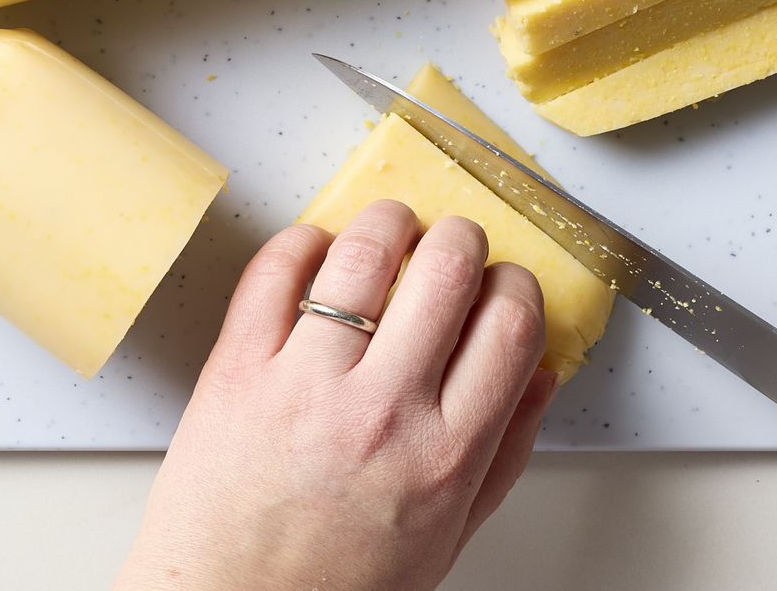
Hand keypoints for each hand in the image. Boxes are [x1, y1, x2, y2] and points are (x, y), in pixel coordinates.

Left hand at [114, 200, 556, 590]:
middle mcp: (383, 411)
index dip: (515, 284)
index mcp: (445, 453)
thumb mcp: (447, 536)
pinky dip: (301, 243)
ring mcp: (305, 384)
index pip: (511, 323)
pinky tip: (314, 252)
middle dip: (461, 239)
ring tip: (389, 229)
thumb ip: (504, 453)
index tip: (502, 284)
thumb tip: (540, 375)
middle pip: (449, 269)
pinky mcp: (236, 368)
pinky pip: (274, 271)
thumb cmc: (336, 582)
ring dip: (388, 222)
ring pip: (364, 252)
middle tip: (451, 246)